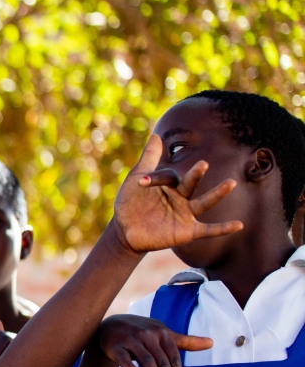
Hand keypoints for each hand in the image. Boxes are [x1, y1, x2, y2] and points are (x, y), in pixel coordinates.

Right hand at [96, 314, 211, 366]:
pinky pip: (123, 357)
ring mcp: (131, 339)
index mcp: (162, 333)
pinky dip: (129, 365)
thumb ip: (186, 341)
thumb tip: (212, 343)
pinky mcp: (116, 345)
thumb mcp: (163, 334)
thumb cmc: (141, 332)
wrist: (111, 325)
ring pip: (146, 360)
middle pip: (162, 363)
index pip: (174, 359)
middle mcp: (148, 334)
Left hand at [112, 135, 242, 253]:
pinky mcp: (188, 231)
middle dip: (196, 175)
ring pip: (204, 202)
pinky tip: (239, 225)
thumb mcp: (136, 179)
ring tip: (231, 183)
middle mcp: (182, 197)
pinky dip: (223, 228)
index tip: (140, 182)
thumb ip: (149, 158)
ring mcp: (186, 214)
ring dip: (217, 194)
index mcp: (171, 184)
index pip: (168, 176)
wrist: (125, 231)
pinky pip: (208, 229)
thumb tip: (157, 135)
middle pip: (191, 184)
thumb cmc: (131, 203)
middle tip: (203, 164)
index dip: (154, 178)